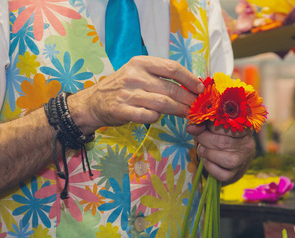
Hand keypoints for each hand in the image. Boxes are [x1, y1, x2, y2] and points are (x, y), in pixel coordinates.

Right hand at [68, 56, 203, 134]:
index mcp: (141, 62)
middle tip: (197, 107)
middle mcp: (134, 75)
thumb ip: (161, 77)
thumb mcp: (140, 73)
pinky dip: (157, 118)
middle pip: (170, 88)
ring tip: (187, 114)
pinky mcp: (122, 110)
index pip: (172, 68)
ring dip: (178, 110)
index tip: (200, 89)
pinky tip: (158, 117)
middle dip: (188, 99)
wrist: (94, 101)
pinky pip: (148, 116)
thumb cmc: (124, 87)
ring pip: (163, 103)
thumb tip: (191, 87)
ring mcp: (127, 93)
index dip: (190, 79)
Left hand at [186, 123, 254, 183]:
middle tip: (199, 138)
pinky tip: (206, 160)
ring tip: (202, 150)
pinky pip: (220, 173)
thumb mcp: (216, 128)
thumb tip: (190, 128)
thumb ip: (204, 125)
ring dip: (207, 153)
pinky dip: (209, 166)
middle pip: (222, 142)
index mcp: (244, 129)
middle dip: (204, 139)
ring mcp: (241, 160)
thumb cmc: (223, 137)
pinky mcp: (234, 174)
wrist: (234, 157)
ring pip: (224, 159)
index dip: (210, 125)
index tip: (201, 125)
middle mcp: (247, 145)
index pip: (227, 125)